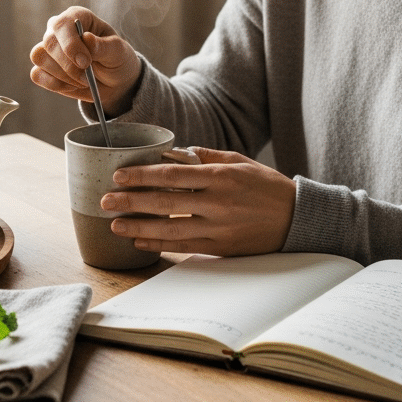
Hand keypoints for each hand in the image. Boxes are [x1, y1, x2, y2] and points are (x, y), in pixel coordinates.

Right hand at [29, 6, 140, 113]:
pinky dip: (55, 84)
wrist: (113, 81)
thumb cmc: (116, 60)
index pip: (63, 24)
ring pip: (39, 57)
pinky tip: (72, 86)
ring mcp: (48, 48)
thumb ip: (104, 46)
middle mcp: (58, 30)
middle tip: (87, 78)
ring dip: (62, 75)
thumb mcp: (118, 52)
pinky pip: (37, 74)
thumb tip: (86, 38)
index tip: (85, 62)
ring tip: (84, 81)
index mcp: (77, 17)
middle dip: (68, 65)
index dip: (70, 45)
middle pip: (49, 42)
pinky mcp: (43, 67)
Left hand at [100, 147, 295, 256]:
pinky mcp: (220, 248)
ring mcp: (218, 228)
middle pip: (165, 202)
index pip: (172, 175)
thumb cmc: (267, 187)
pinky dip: (160, 245)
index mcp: (220, 177)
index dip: (142, 176)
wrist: (296, 219)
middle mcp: (216, 203)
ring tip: (115, 225)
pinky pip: (183, 247)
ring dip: (139, 227)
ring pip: (170, 229)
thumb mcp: (240, 162)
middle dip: (131, 202)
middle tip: (105, 201)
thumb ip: (207, 157)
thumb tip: (176, 154)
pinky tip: (140, 241)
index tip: (119, 176)